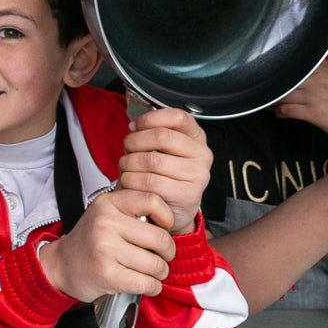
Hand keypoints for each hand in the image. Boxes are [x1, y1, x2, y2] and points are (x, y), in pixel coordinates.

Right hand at [38, 188, 175, 301]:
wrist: (62, 265)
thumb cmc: (91, 241)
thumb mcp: (106, 214)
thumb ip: (133, 210)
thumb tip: (169, 222)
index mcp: (107, 203)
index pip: (153, 201)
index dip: (167, 217)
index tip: (162, 228)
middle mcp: (105, 223)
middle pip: (161, 239)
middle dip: (167, 253)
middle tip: (158, 256)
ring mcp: (105, 249)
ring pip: (157, 265)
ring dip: (159, 273)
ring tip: (147, 271)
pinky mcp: (107, 274)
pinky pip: (148, 283)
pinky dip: (152, 287)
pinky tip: (143, 283)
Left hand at [117, 107, 210, 234]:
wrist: (172, 210)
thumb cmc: (162, 175)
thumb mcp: (161, 149)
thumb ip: (152, 132)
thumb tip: (134, 125)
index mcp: (196, 137)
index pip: (177, 117)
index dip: (150, 118)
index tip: (133, 126)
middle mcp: (202, 154)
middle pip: (161, 136)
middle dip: (134, 141)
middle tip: (126, 149)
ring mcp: (197, 175)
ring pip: (152, 160)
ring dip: (129, 163)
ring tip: (126, 167)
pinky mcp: (187, 194)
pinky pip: (150, 181)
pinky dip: (132, 180)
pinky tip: (130, 182)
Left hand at [274, 58, 327, 146]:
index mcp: (325, 72)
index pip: (295, 66)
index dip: (281, 71)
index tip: (270, 74)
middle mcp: (319, 82)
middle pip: (285, 80)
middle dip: (272, 87)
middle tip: (266, 92)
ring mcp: (316, 97)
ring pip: (282, 95)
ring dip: (272, 101)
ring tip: (270, 104)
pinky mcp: (314, 113)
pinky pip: (286, 111)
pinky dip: (278, 113)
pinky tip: (279, 114)